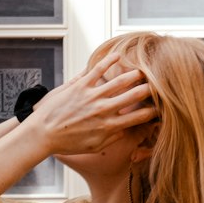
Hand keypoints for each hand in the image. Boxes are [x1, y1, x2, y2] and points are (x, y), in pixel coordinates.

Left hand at [29, 55, 155, 155]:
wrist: (43, 134)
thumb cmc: (68, 143)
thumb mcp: (93, 146)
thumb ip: (111, 138)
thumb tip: (125, 130)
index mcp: (108, 126)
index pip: (137, 117)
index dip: (152, 112)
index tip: (160, 107)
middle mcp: (103, 110)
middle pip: (133, 96)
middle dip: (149, 89)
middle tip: (158, 84)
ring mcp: (91, 96)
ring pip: (119, 81)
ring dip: (134, 74)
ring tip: (143, 70)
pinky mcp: (79, 86)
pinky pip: (97, 70)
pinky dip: (109, 61)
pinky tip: (118, 55)